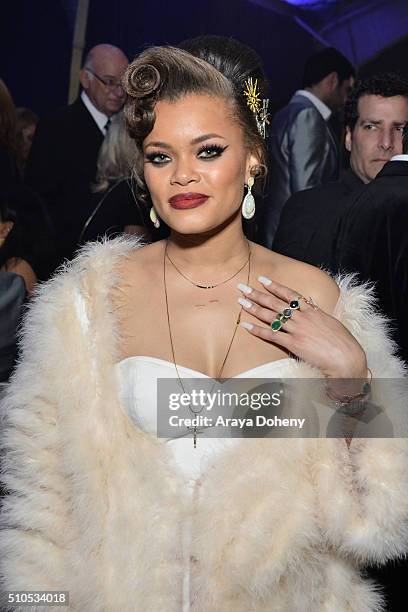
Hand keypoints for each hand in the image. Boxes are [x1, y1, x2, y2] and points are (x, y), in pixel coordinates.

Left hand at [237, 276, 366, 379]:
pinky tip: (246, 325)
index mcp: (313, 311)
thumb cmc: (343, 342)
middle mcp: (303, 318)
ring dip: (254, 308)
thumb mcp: (331, 322)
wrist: (347, 358)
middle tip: (243, 287)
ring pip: (272, 316)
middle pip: (276, 303)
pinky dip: (258, 330)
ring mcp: (298, 330)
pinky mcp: (294, 344)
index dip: (275, 286)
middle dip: (258, 294)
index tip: (262, 279)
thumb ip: (317, 312)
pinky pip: (272, 335)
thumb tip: (309, 301)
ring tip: (241, 301)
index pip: (290, 295)